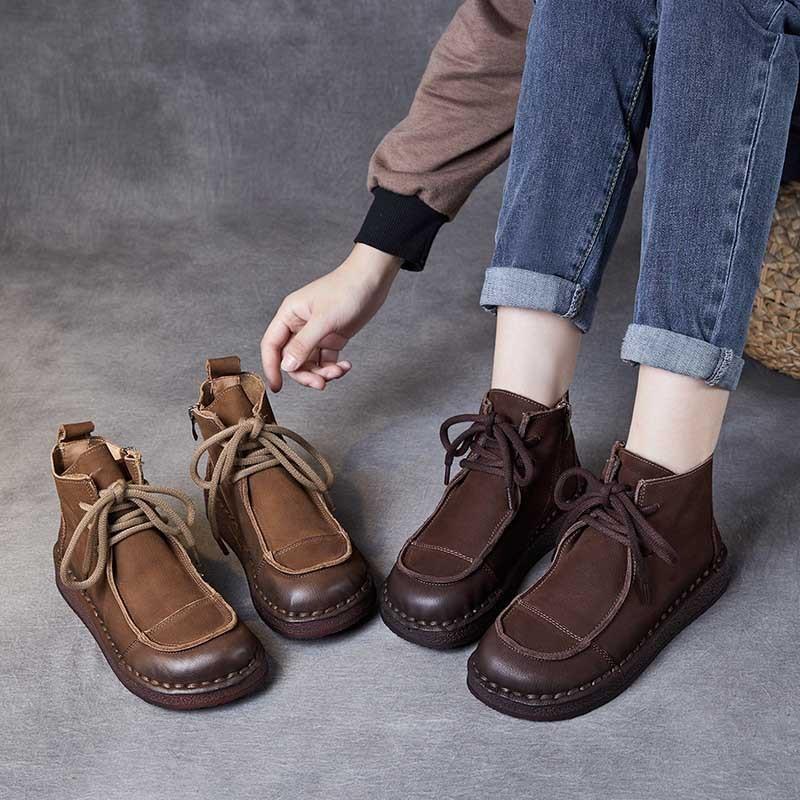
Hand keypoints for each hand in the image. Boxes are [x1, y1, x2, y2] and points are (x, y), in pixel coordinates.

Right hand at [261, 244, 401, 390]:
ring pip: (310, 363)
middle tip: (321, 383)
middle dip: (305, 374)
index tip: (277, 387)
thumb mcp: (324, 320)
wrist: (372, 280)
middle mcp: (299, 325)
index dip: (271, 367)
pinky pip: (326, 360)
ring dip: (323, 372)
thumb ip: (303, 344)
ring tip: (339, 371)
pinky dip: (334, 367)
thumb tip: (286, 366)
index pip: (272, 346)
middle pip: (292, 360)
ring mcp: (316, 333)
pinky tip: (346, 366)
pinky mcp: (332, 338)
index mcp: (289, 315)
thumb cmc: (346, 290)